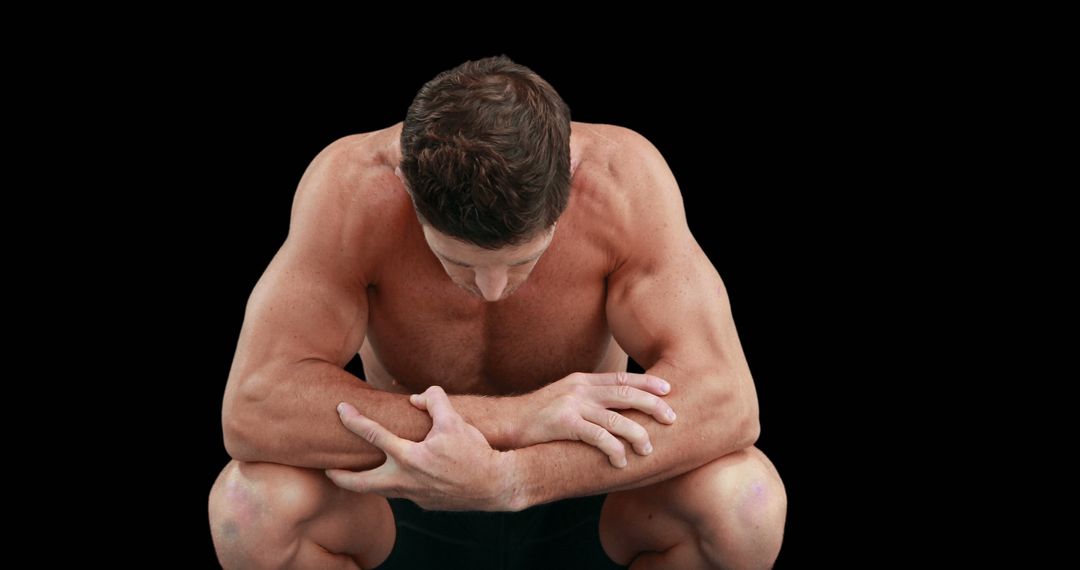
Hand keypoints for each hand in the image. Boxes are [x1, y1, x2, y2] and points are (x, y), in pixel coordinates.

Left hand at [326, 386, 515, 510]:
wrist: (495, 485)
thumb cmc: (474, 452)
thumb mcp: (454, 419)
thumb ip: (433, 401)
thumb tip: (416, 397)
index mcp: (407, 457)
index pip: (371, 435)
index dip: (353, 420)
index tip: (340, 409)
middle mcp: (404, 480)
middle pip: (360, 483)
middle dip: (340, 477)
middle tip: (327, 469)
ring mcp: (414, 495)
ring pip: (382, 490)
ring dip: (368, 481)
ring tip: (360, 473)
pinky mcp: (426, 503)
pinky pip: (406, 491)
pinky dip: (399, 482)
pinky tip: (406, 474)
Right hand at [515, 372, 675, 467]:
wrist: (504, 423)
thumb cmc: (536, 417)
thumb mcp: (564, 400)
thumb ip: (587, 400)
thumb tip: (613, 410)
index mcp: (582, 381)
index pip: (621, 378)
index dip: (647, 382)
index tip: (669, 389)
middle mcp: (580, 389)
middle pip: (625, 393)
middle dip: (652, 405)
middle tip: (672, 418)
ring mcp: (571, 404)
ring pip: (615, 417)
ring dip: (636, 434)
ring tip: (648, 448)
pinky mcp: (563, 423)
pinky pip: (597, 436)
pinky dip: (613, 449)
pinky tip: (621, 461)